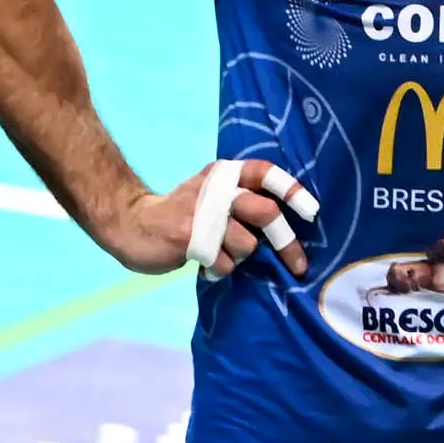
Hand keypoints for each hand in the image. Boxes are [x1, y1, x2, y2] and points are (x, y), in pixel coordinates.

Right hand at [107, 160, 314, 280]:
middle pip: (266, 214)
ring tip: (220, 254)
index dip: (292, 190)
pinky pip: (225, 264)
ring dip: (240, 258)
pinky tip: (205, 263)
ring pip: (247, 245)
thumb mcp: (211, 192)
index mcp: (225, 174)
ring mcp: (203, 213)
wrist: (131, 222)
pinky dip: (220, 270)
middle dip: (287, 244)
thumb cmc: (182, 212)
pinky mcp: (189, 238)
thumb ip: (242, 199)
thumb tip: (285, 226)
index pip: (264, 172)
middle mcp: (217, 189)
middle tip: (299, 265)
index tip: (312, 212)